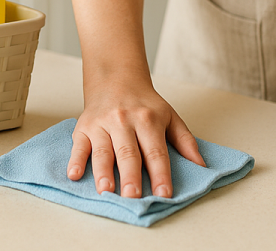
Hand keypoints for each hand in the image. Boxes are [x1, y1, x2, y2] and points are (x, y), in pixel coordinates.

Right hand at [67, 75, 204, 197]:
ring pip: (103, 151)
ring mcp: (102, 124)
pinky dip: (75, 160)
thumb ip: (185, 141)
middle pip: (128, 153)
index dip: (161, 174)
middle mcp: (124, 121)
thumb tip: (201, 166)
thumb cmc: (145, 104)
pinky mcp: (84, 127)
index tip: (164, 194)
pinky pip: (79, 145)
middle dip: (131, 176)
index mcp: (148, 120)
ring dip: (103, 172)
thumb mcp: (170, 116)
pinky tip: (74, 175)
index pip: (156, 151)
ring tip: (107, 191)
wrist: (116, 78)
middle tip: (133, 198)